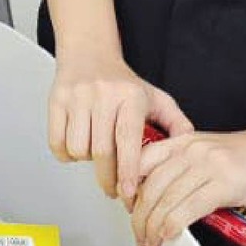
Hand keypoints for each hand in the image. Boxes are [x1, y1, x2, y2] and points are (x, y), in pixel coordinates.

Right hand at [48, 50, 190, 203]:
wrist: (89, 53)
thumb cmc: (122, 82)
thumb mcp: (155, 98)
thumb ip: (176, 123)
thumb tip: (188, 147)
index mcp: (130, 96)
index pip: (127, 139)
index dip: (128, 170)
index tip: (128, 192)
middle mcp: (103, 94)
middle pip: (101, 151)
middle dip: (107, 178)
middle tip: (114, 187)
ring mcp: (77, 97)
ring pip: (78, 149)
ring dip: (86, 161)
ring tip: (96, 152)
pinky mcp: (57, 101)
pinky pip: (57, 142)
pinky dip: (66, 153)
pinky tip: (78, 145)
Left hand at [127, 111, 245, 245]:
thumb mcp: (212, 156)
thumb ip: (188, 171)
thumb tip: (165, 202)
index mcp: (186, 141)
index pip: (142, 162)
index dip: (130, 190)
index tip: (130, 210)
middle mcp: (192, 150)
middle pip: (149, 186)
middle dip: (138, 217)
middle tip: (140, 235)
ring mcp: (208, 165)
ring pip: (164, 200)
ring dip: (152, 228)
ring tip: (151, 242)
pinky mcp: (225, 183)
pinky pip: (187, 208)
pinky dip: (172, 226)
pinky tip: (168, 236)